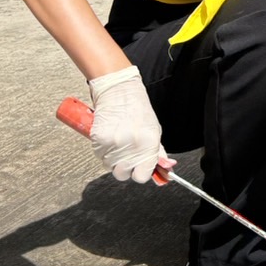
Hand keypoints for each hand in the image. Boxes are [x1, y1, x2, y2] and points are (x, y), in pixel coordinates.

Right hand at [87, 67, 167, 181]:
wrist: (119, 90)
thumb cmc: (137, 108)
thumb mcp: (154, 129)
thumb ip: (157, 152)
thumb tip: (166, 168)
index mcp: (149, 143)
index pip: (142, 176)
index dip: (140, 172)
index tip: (139, 168)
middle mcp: (132, 145)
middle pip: (123, 174)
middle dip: (125, 167)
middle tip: (127, 152)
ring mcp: (114, 144)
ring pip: (110, 166)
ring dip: (113, 158)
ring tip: (118, 140)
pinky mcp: (99, 140)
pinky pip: (100, 156)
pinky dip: (103, 150)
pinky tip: (110, 135)